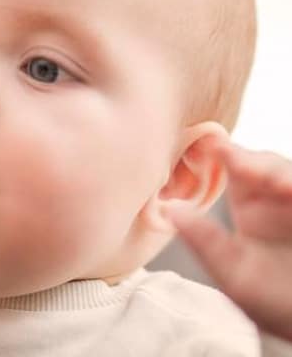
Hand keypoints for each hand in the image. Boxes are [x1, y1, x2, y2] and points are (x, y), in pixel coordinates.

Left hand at [169, 137, 291, 340]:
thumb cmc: (272, 303)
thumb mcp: (235, 276)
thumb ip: (206, 243)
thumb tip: (170, 210)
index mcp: (252, 205)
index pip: (236, 168)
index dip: (225, 153)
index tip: (214, 148)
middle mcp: (279, 199)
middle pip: (268, 165)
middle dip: (255, 161)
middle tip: (238, 161)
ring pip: (290, 175)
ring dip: (282, 175)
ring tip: (279, 185)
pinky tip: (290, 192)